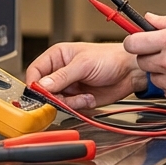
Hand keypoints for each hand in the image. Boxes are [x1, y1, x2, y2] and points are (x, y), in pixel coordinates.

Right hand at [25, 41, 145, 110]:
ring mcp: (69, 86)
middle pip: (43, 90)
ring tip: (84, 97)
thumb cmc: (110, 58)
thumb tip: (42, 85)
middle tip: (65, 98)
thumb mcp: (84, 64)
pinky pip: (69, 108)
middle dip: (55, 97)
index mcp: (57, 57)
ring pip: (56, 101)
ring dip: (70, 103)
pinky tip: (89, 99)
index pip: (35, 71)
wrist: (130, 72)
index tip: (40, 93)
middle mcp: (60, 72)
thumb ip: (62, 76)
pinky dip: (79, 106)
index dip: (35, 83)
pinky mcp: (77, 98)